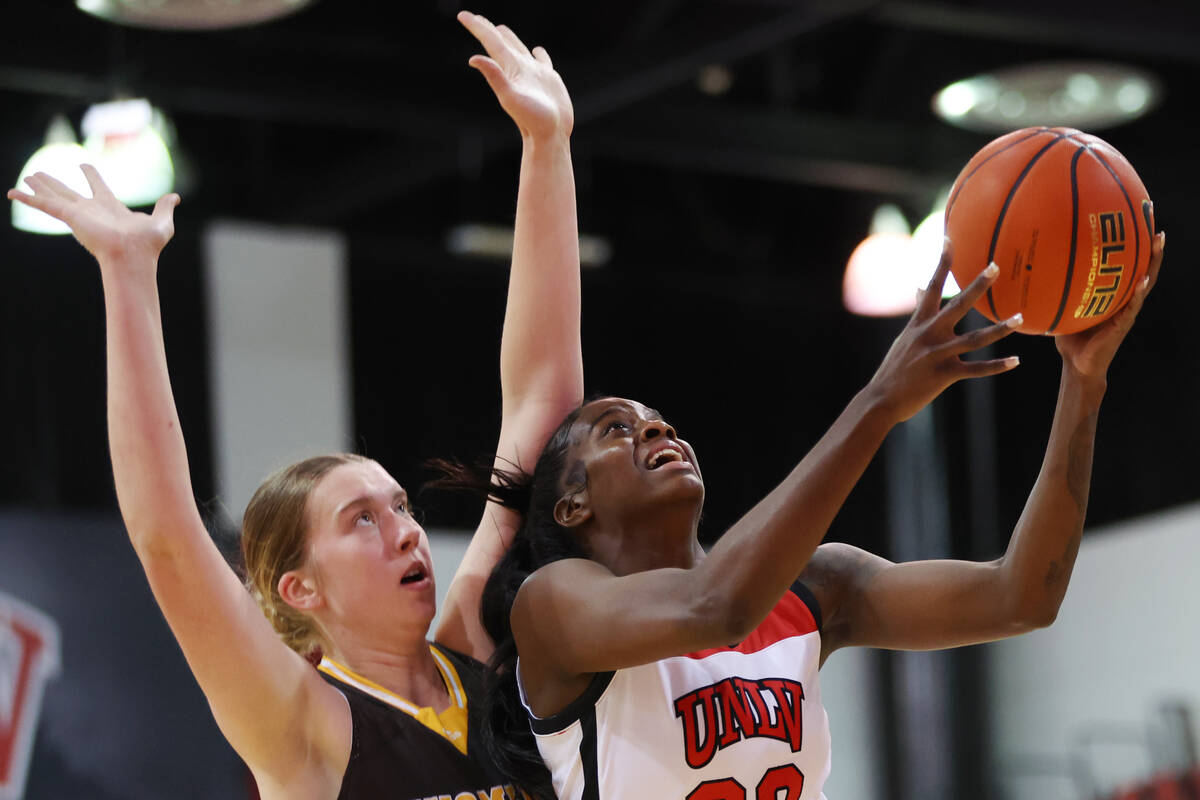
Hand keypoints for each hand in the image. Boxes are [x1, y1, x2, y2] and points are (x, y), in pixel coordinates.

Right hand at [7, 165, 178, 271]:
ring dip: (39, 187)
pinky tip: (12, 192)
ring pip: (54, 196)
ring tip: (27, 177)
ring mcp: (79, 214)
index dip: (91, 175)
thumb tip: (175, 197)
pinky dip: (28, 198)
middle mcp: (92, 210)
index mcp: (110, 208)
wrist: (134, 256)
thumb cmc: (148, 245)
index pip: (98, 187)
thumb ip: (165, 208)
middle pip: (68, 192)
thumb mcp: (162, 222)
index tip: (84, 165)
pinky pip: (44, 205)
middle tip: (40, 174)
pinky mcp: (70, 217)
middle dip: (55, 183)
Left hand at [458, 11, 572, 139]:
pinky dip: (539, 54)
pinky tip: (537, 51)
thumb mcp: (511, 96)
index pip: (490, 42)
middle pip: (500, 43)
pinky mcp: (549, 80)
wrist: (551, 135)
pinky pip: (542, 61)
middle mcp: (519, 68)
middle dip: (488, 30)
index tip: (462, 15)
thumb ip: (495, 76)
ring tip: (500, 29)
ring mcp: (534, 74)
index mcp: (510, 68)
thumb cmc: (533, 118)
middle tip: (477, 19)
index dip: (477, 27)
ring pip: (519, 49)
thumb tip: (473, 59)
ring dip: (509, 39)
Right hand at [868, 239, 1020, 422]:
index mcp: (919, 323)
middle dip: (977, 286)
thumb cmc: (895, 368)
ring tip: (1021, 317)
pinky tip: (1016, 361)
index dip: (942, 263)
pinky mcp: (944, 375)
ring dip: (999, 328)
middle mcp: (928, 334)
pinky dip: (996, 366)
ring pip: (974, 339)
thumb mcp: (905, 337)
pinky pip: (975, 370)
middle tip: (996, 267)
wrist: (882, 399)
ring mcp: (937, 355)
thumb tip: (919, 287)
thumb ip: (918, 312)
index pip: (931, 286)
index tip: (950, 239)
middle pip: (957, 306)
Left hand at [1056, 230, 1164, 380]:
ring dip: (1153, 262)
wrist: (1077, 365)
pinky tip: (1143, 280)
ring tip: (1158, 241)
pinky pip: (1133, 306)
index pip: (1126, 264)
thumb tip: (1032, 268)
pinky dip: (1138, 292)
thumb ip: (1054, 290)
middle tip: (1154, 219)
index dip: (1133, 243)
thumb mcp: (1062, 308)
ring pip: (1146, 281)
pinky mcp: (1123, 324)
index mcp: (1113, 294)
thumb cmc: (1069, 337)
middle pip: (1143, 265)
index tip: (1137, 218)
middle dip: (1150, 244)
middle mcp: (1124, 298)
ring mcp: (1127, 310)